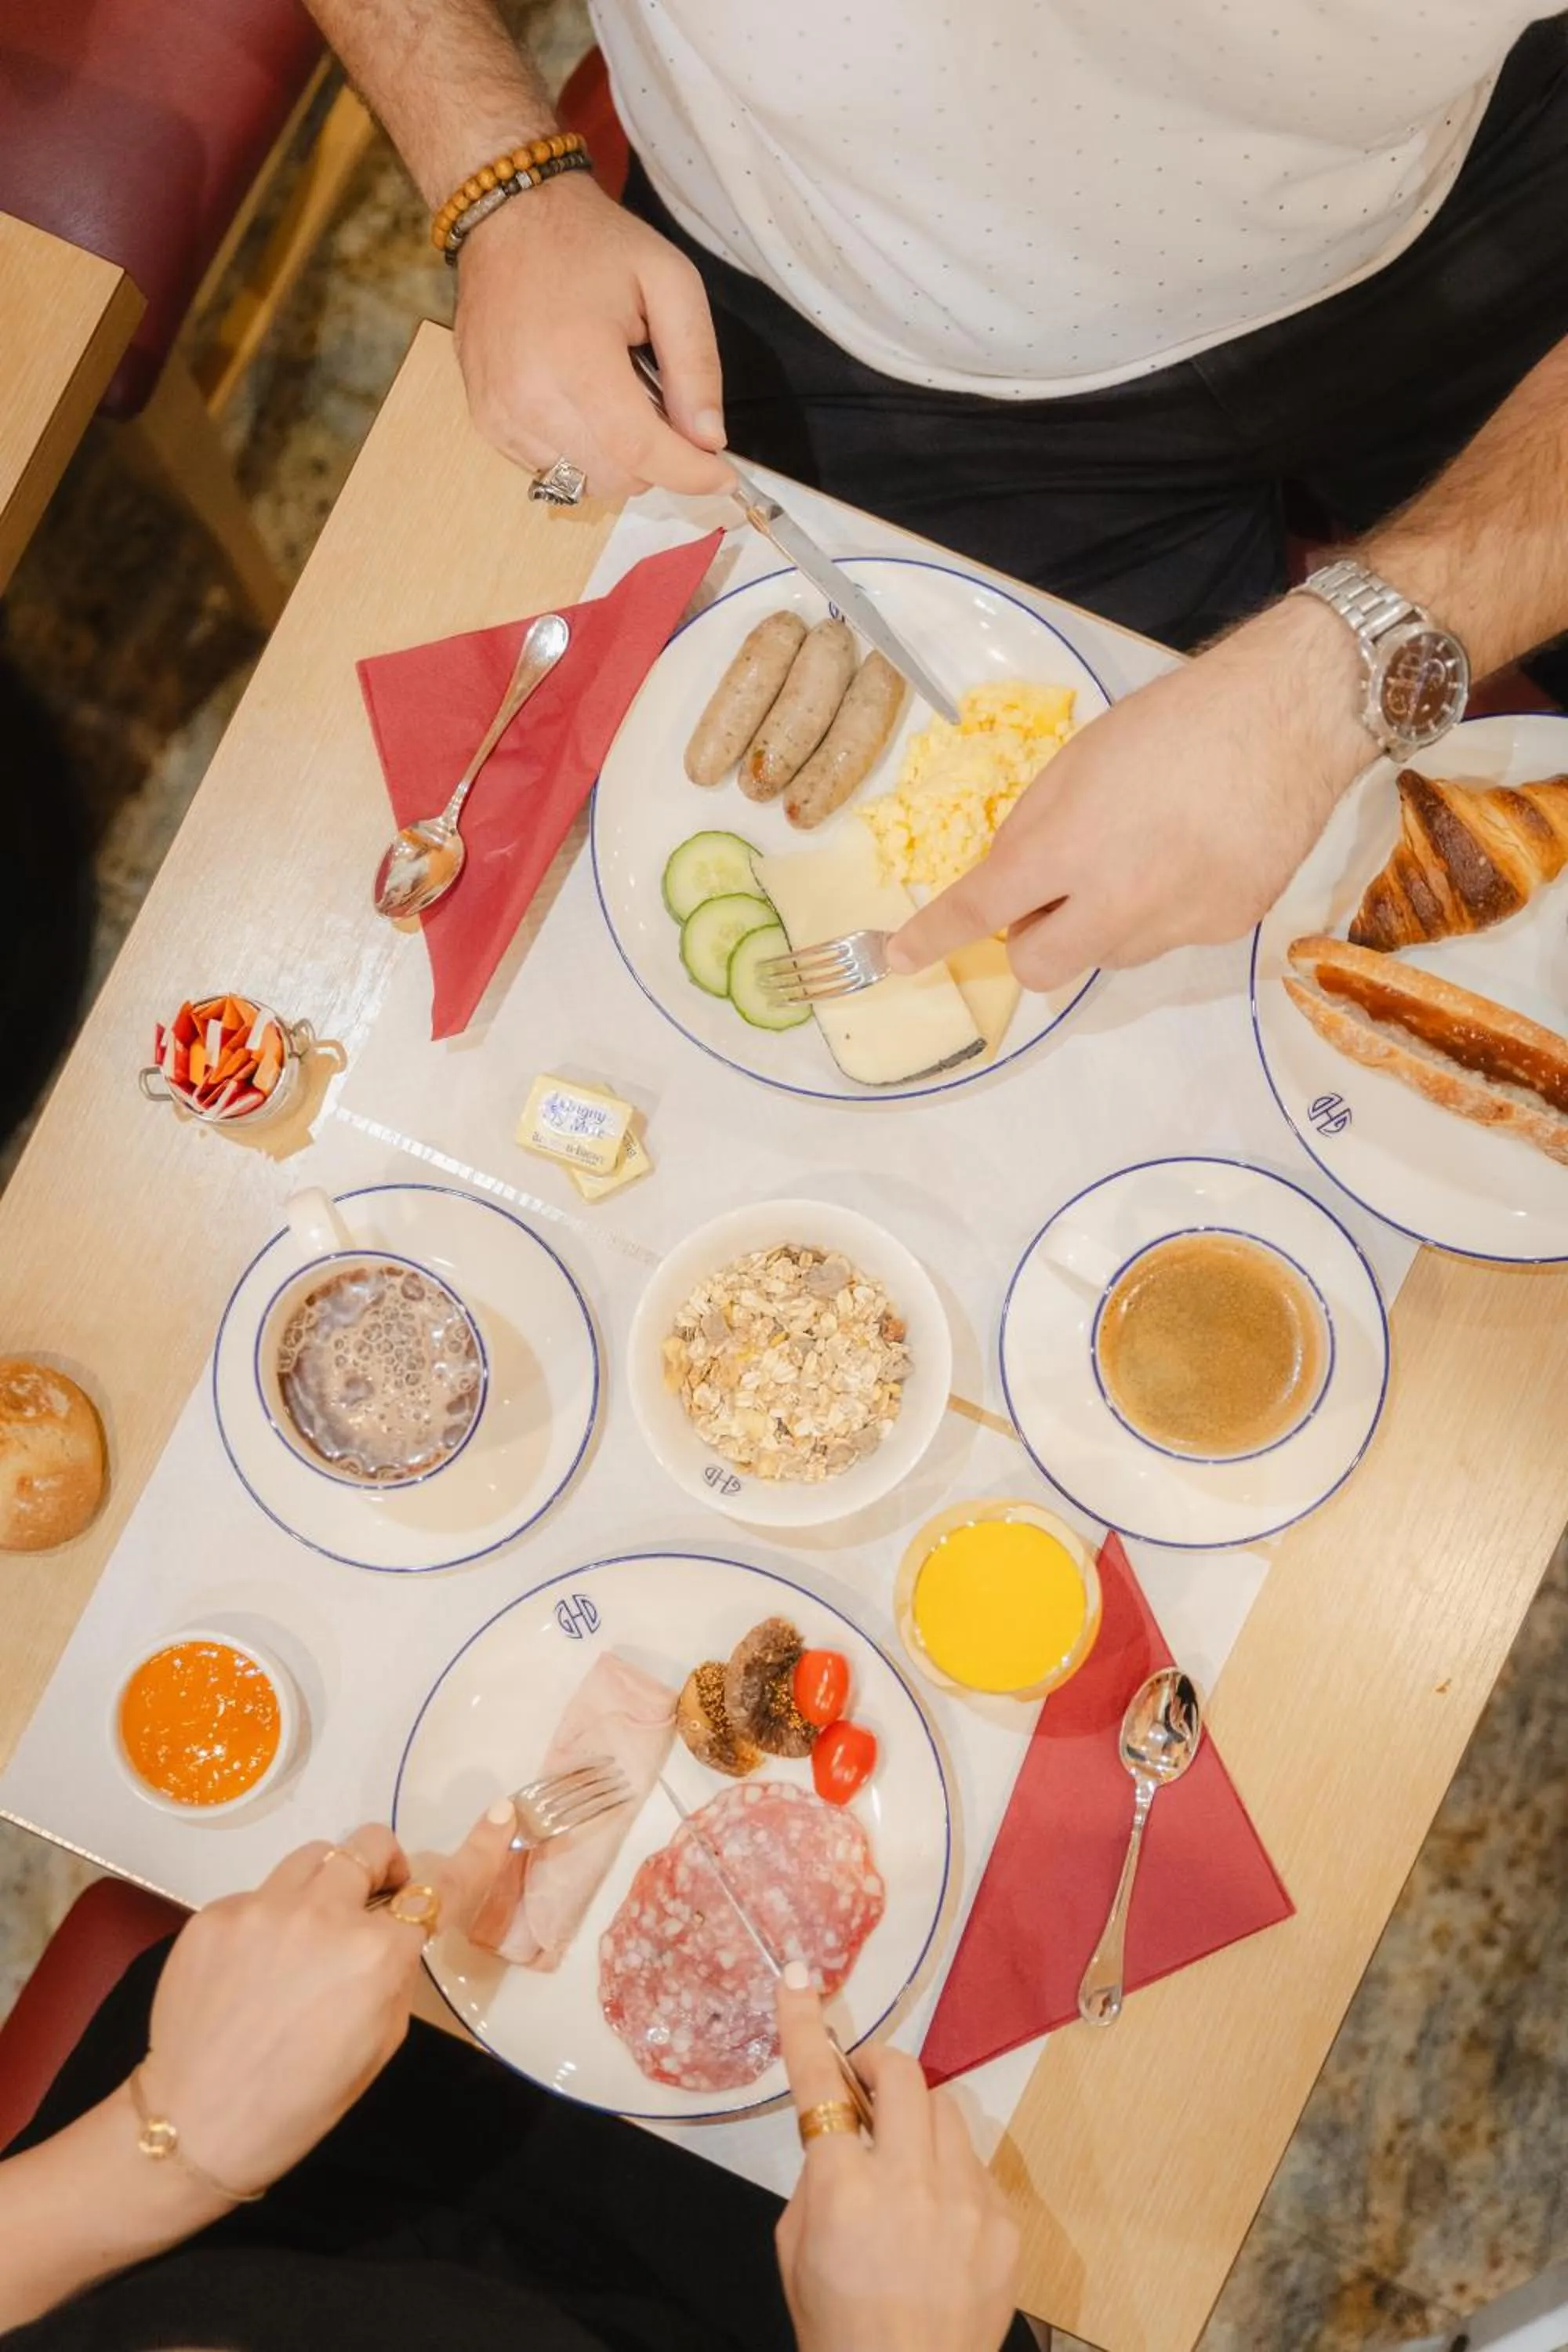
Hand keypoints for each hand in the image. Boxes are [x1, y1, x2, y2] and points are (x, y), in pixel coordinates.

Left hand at [137, 1803, 516, 2197]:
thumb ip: (392, 1970)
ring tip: (305, 1937)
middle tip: (369, 1906)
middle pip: (369, 1846)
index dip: (478, 1850)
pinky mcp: (214, 1914)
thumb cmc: (301, 2100)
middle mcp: (322, 1917)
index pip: (441, 1888)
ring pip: (313, 1856)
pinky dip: (269, 1919)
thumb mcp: (378, 2042)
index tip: (500, 1811)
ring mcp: (261, 1908)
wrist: (196, 2126)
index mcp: (374, 1957)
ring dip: (324, 1884)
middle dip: (380, 1868)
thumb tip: (392, 1925)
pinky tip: (251, 1970)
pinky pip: (259, 1893)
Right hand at [454, 170, 735, 499]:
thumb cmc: (593, 243)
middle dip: (656, 460)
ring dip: (617, 459)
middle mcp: (530, 397)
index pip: (641, 451)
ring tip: (616, 398)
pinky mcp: (487, 421)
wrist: (507, 217)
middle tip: (663, 410)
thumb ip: (697, 363)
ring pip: (585, 482)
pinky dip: (580, 452)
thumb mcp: (670, 281)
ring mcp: (502, 414)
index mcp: (577, 357)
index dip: (690, 474)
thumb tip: (708, 439)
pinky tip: (581, 404)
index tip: (722, 476)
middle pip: (617, 478)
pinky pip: (550, 469)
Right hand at [774, 1977, 1019, 2351]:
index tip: (799, 1982)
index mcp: (845, 2190)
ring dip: (919, 2121)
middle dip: (879, 2067)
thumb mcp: (796, 2251)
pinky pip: (977, 2167)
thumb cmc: (838, 2327)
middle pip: (903, 2075)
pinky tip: (939, 2223)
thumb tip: (839, 2129)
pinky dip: (952, 2176)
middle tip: (865, 2087)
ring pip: (947, 2111)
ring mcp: (967, 2201)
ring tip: (906, 2166)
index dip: (805, 2027)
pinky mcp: (1005, 2224)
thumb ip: (817, 2178)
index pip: (818, 2085)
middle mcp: (910, 2182)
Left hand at [888, 597, 1373, 990]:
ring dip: (1102, 922)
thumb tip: (1007, 881)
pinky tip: (1194, 855)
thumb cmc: (1175, 721)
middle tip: (1051, 895)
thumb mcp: (1078, 761)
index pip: (980, 911)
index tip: (901, 958)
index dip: (933, 938)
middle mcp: (1117, 901)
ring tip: (1143, 853)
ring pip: (1108, 954)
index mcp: (1066, 848)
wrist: (1290, 715)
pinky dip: (1163, 910)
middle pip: (1040, 968)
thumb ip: (1033, 830)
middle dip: (1031, 940)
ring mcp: (1176, 923)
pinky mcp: (1226, 928)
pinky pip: (1169, 938)